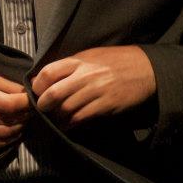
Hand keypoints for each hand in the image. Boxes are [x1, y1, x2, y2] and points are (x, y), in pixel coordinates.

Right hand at [0, 68, 29, 149]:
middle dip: (24, 114)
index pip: (9, 103)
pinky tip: (13, 132)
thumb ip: (0, 81)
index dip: (25, 102)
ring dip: (19, 127)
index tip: (32, 98)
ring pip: (4, 134)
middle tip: (31, 109)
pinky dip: (8, 139)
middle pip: (8, 119)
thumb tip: (24, 88)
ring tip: (23, 120)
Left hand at [31, 45, 155, 129]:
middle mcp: (85, 75)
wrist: (146, 69)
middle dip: (42, 106)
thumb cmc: (116, 61)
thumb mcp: (92, 56)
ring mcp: (96, 91)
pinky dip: (70, 124)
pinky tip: (67, 126)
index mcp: (79, 60)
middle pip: (53, 94)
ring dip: (55, 118)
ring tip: (52, 120)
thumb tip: (46, 77)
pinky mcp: (105, 105)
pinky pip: (81, 117)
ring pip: (65, 109)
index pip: (48, 72)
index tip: (36, 92)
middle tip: (40, 110)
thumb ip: (71, 66)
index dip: (37, 85)